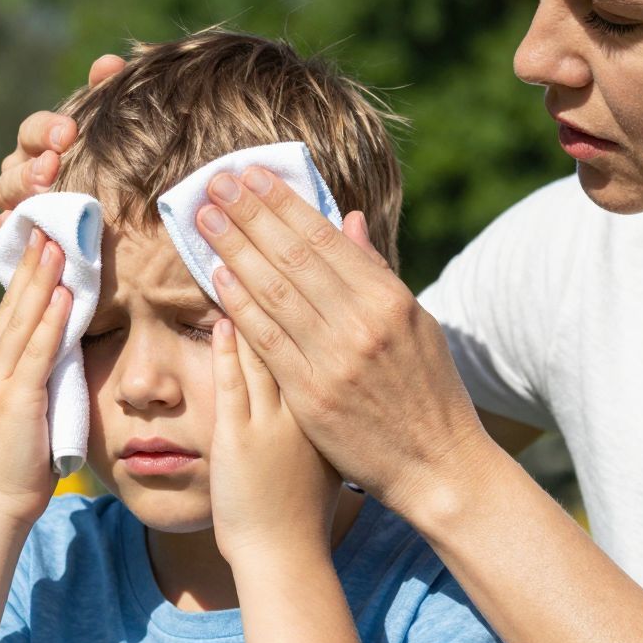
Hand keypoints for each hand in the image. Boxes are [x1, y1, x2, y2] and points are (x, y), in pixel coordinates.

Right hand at [0, 52, 128, 246]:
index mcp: (41, 146)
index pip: (33, 131)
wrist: (119, 227)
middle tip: (53, 167)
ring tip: (43, 196)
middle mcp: (22, 173)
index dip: (47, 129)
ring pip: (4, 196)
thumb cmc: (110, 170)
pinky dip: (0, 231)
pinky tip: (18, 229)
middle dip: (32, 166)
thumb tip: (108, 64)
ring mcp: (14, 205)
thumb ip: (108, 98)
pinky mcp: (12, 237)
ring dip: (20, 195)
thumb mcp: (111, 133)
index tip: (70, 132)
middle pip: (13, 165)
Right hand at [0, 231, 72, 527]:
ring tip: (58, 244)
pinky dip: (51, 321)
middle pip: (13, 305)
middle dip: (33, 264)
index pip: (9, 313)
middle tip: (48, 224)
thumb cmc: (18, 466)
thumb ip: (38, 379)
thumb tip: (62, 350)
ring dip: (43, 280)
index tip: (41, 243)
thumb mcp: (26, 413)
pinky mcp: (15, 399)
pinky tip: (65, 295)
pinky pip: (37, 352)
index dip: (26, 276)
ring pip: (23, 320)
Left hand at [195, 169, 492, 522]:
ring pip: (273, 293)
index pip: (325, 239)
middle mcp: (362, 324)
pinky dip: (240, 305)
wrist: (437, 466)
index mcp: (390, 300)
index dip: (283, 204)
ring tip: (205, 220)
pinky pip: (266, 341)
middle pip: (293, 257)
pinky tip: (216, 276)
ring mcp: (334, 361)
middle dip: (250, 216)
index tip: (252, 177)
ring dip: (234, 251)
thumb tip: (347, 221)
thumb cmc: (429, 392)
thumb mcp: (417, 324)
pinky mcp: (311, 398)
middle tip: (215, 185)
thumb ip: (376, 273)